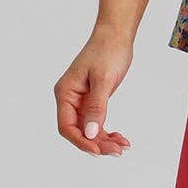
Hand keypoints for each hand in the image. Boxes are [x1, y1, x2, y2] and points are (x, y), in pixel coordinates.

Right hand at [54, 24, 132, 155]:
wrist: (116, 36)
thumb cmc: (107, 51)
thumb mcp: (103, 80)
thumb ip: (96, 108)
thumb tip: (89, 133)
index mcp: (65, 93)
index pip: (66, 126)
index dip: (81, 141)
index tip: (99, 151)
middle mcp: (70, 99)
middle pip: (78, 131)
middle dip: (97, 143)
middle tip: (118, 150)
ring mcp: (81, 101)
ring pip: (88, 130)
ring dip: (104, 140)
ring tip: (123, 146)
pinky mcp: (92, 100)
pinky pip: (96, 122)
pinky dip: (107, 132)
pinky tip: (120, 137)